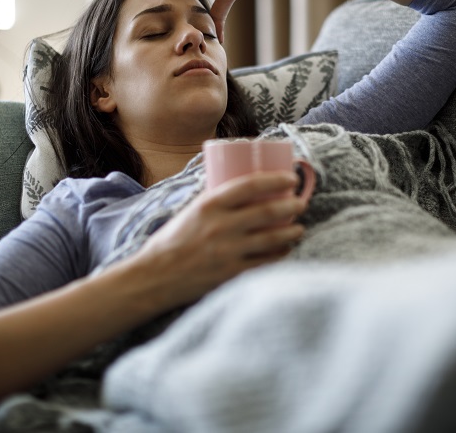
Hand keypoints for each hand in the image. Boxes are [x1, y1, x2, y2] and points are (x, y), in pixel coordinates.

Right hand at [131, 170, 307, 305]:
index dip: (276, 179)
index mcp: (209, 205)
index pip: (250, 185)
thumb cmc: (172, 241)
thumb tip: (246, 190)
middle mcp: (220, 226)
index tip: (291, 178)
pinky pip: (265, 262)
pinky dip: (280, 254)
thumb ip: (216, 202)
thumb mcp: (191, 211)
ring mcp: (228, 251)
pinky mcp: (231, 273)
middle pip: (268, 211)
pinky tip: (286, 250)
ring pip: (272, 238)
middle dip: (292, 205)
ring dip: (292, 232)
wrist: (154, 277)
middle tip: (301, 203)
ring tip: (299, 228)